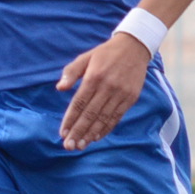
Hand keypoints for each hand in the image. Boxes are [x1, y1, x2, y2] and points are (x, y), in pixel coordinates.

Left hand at [56, 32, 152, 148]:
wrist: (134, 47)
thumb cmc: (105, 53)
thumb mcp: (85, 57)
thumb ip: (71, 72)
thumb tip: (60, 88)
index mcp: (94, 77)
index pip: (79, 103)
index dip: (70, 119)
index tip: (62, 133)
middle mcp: (107, 87)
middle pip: (90, 114)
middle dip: (78, 132)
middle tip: (69, 146)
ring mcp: (120, 94)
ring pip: (103, 118)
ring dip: (91, 134)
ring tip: (81, 145)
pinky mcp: (130, 98)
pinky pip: (116, 117)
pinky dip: (106, 129)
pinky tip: (96, 137)